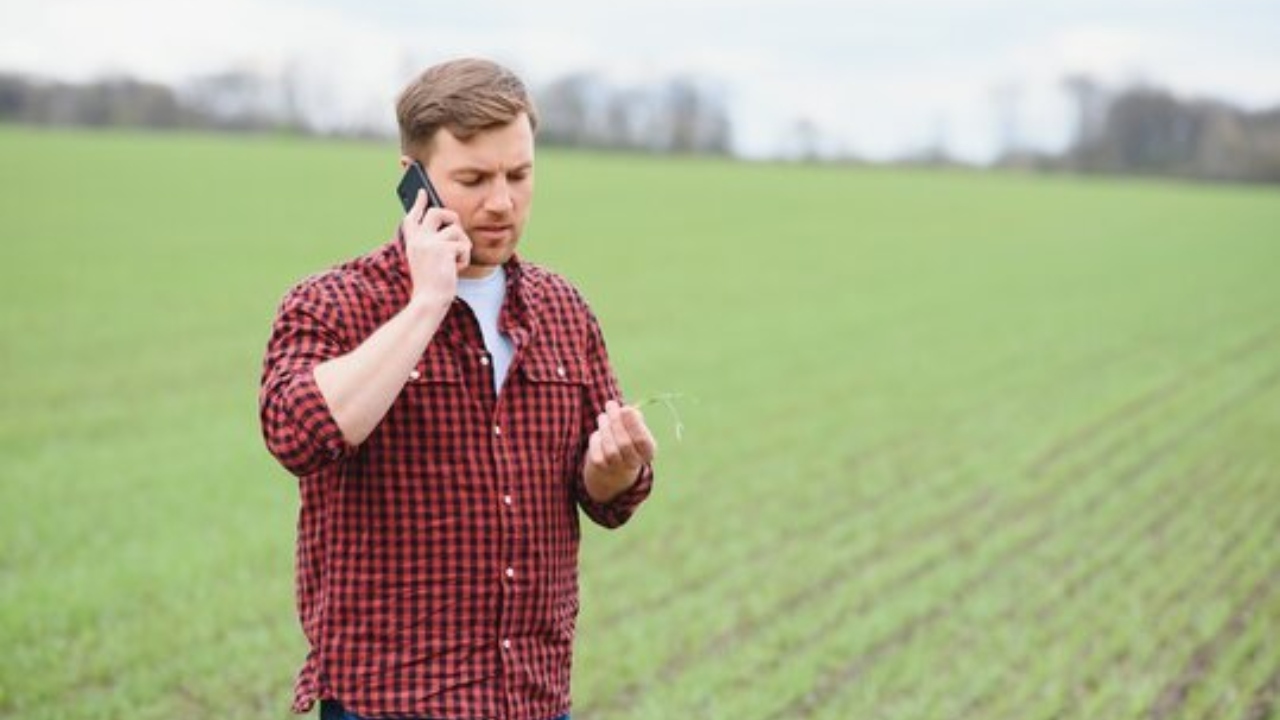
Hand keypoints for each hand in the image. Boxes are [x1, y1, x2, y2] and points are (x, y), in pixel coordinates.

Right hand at [402, 189, 470, 304]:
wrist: (429, 300)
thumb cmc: (431, 285)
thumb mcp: (426, 261)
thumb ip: (431, 244)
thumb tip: (448, 228)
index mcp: (412, 243)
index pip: (413, 217)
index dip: (418, 204)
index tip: (423, 192)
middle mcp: (418, 239)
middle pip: (436, 212)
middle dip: (451, 216)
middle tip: (456, 226)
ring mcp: (429, 242)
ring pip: (456, 230)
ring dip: (462, 245)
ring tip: (456, 262)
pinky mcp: (443, 249)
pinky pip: (463, 245)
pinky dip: (464, 258)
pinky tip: (456, 269)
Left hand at [583, 400, 657, 501]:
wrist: (613, 461)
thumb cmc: (627, 435)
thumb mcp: (634, 425)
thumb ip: (633, 416)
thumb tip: (625, 411)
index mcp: (648, 451)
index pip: (642, 440)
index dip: (633, 424)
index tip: (626, 408)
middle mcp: (634, 463)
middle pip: (624, 444)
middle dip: (616, 421)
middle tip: (610, 404)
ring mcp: (618, 467)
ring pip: (610, 449)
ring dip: (605, 429)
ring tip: (603, 417)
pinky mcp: (601, 468)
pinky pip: (597, 453)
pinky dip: (596, 439)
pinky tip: (599, 433)